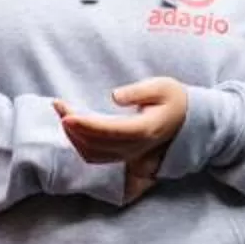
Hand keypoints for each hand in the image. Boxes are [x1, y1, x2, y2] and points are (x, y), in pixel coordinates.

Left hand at [55, 77, 188, 201]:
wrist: (186, 120)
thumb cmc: (173, 99)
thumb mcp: (161, 86)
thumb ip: (138, 91)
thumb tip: (114, 96)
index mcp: (144, 129)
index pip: (109, 131)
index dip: (85, 125)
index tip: (66, 113)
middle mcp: (135, 146)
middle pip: (95, 144)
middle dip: (72, 126)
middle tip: (58, 105)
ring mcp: (128, 154)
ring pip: (92, 154)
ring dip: (73, 137)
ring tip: (62, 112)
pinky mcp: (122, 155)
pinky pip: (95, 157)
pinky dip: (79, 144)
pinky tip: (72, 127)